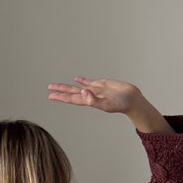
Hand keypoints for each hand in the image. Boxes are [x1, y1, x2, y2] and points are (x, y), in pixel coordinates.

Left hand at [48, 76, 172, 133]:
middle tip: (50, 88)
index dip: (61, 97)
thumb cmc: (121, 104)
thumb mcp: (106, 104)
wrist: (133, 100)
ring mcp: (95, 90)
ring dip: (68, 86)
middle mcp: (90, 96)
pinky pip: (89, 82)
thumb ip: (94, 99)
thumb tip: (83, 92)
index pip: (72, 98)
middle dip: (61, 91)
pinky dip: (82, 81)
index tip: (50, 95)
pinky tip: (76, 79)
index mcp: (89, 101)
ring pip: (78, 87)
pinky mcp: (102, 85)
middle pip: (72, 93)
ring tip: (58, 85)